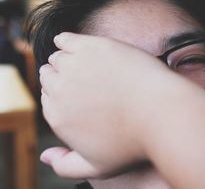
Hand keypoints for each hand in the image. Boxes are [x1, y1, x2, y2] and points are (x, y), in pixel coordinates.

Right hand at [39, 32, 175, 177]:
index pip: (48, 98)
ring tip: (80, 62)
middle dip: (61, 76)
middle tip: (79, 76)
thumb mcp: (97, 167)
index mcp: (57, 116)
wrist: (160, 113)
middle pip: (50, 76)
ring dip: (64, 58)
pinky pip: (65, 38)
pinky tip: (66, 41)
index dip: (61, 94)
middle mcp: (59, 90)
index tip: (75, 91)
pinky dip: (63, 39)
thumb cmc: (134, 141)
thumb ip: (65, 165)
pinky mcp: (91, 46)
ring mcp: (73, 65)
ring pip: (58, 57)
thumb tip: (44, 156)